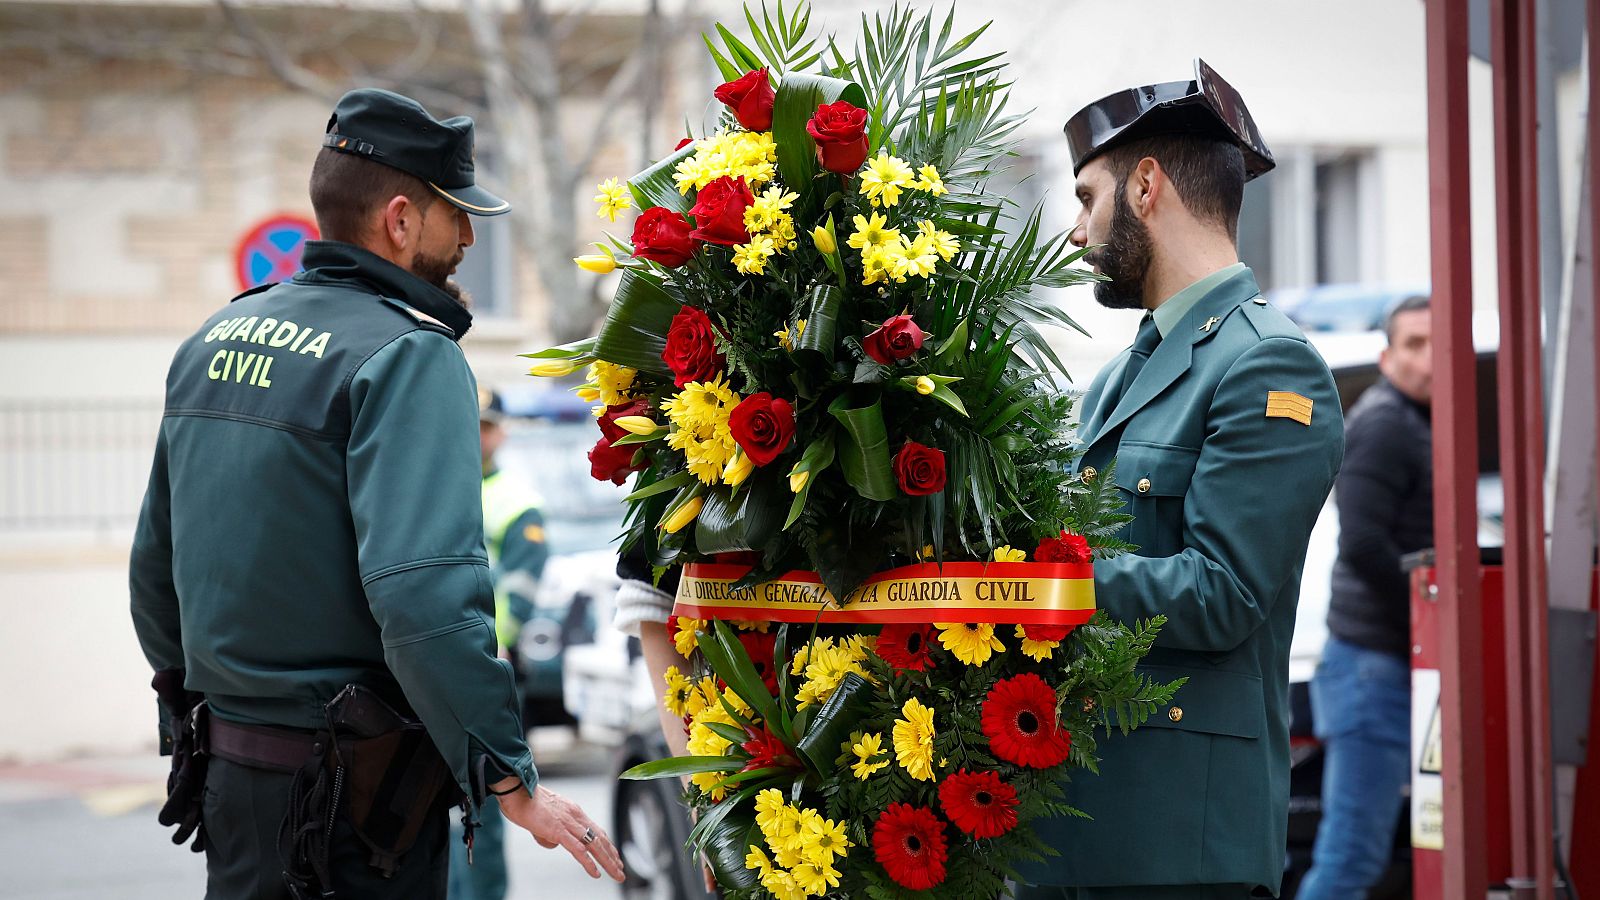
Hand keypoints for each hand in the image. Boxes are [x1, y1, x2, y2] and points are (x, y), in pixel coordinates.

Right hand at [498, 781, 624, 881]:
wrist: (517, 791)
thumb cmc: (527, 803)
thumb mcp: (544, 819)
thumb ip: (551, 832)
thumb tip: (554, 843)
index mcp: (574, 811)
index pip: (596, 830)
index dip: (607, 845)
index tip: (615, 856)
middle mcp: (576, 816)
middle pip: (600, 839)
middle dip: (612, 856)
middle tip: (620, 871)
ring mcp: (568, 823)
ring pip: (594, 845)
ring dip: (607, 861)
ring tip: (616, 874)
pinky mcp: (558, 830)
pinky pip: (577, 849)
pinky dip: (588, 862)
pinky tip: (596, 873)